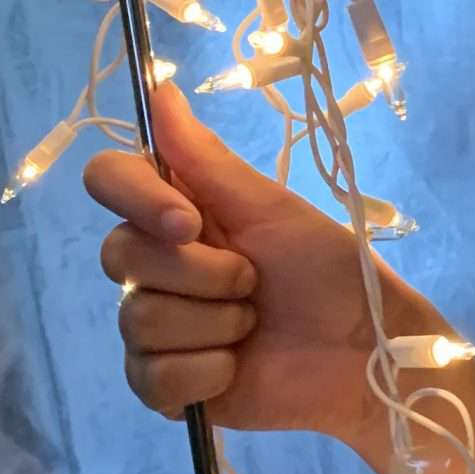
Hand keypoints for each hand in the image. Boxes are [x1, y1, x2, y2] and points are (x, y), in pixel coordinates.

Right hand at [84, 77, 427, 443]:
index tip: (190, 221)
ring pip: (139, 318)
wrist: (365, 353)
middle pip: (119, 254)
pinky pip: (151, 377)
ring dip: (214, 324)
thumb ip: (206, 159)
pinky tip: (236, 368)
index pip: (109, 179)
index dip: (137, 198)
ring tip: (254, 326)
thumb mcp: (271, 208)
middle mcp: (157, 264)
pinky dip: (204, 372)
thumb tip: (160, 89)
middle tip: (253, 283)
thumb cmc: (328, 270)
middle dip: (201, 273)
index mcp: (178, 210)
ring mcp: (155, 326)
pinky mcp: (165, 384)